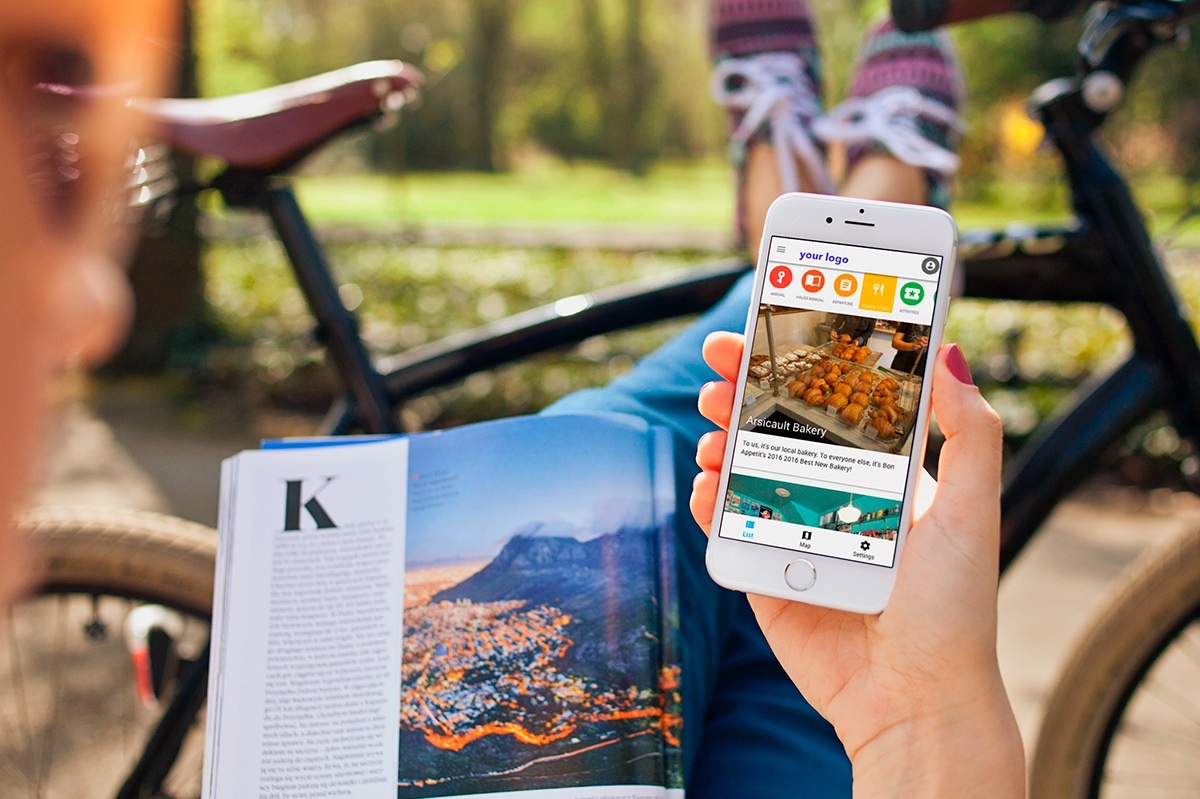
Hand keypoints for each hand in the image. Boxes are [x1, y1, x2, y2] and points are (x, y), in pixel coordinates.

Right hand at [691, 332, 1023, 798]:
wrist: (913, 699)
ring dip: (719, 436)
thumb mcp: (976, 510)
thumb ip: (971, 434)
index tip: (774, 326)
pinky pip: (725, 524)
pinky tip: (704, 481)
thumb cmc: (953, 608)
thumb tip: (952, 355)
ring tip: (711, 421)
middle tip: (719, 359)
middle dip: (744, 388)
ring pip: (742, 468)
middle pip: (777, 427)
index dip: (801, 363)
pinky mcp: (762, 571)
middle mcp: (834, 497)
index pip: (834, 403)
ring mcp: (793, 532)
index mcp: (883, 476)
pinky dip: (706, 498)